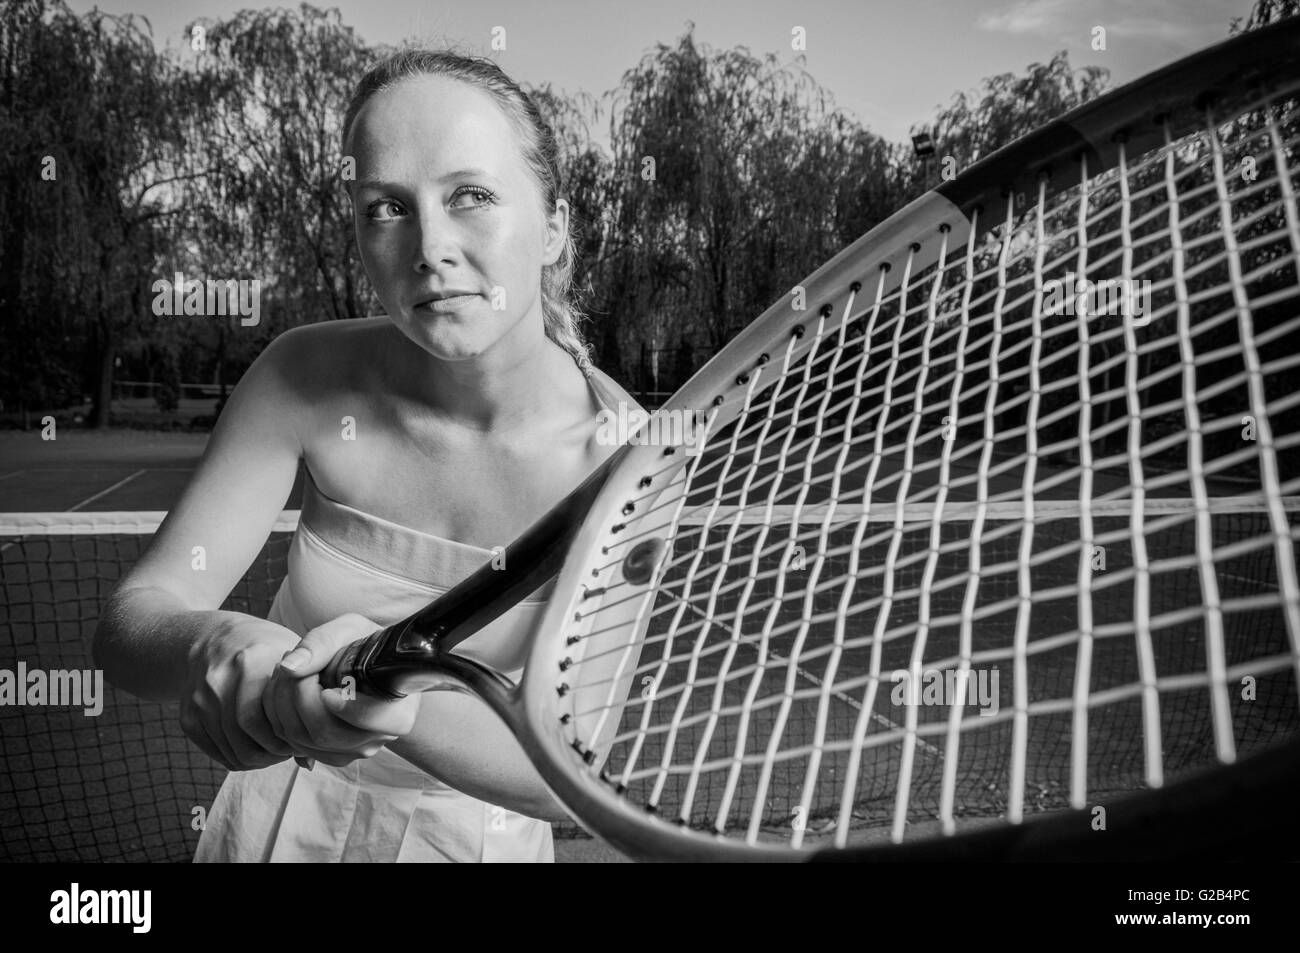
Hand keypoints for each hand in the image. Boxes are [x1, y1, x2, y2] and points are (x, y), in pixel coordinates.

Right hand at [181, 615, 300, 770]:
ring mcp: (200, 698)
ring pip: (230, 748)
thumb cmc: (267, 650)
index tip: (301, 740)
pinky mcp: (188, 713)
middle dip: (271, 753)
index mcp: (250, 661)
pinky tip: (253, 748)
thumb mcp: (292, 658)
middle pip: (245, 736)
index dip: (286, 737)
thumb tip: (309, 761)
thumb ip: (305, 697)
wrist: (216, 639)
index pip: (265, 717)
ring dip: (255, 759)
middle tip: (287, 752)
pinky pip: (214, 750)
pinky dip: (235, 757)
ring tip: (273, 752)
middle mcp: (220, 679)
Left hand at [262, 613, 420, 767]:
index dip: (345, 708)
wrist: (366, 663)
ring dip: (281, 702)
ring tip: (285, 669)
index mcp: (397, 712)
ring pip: (302, 740)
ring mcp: (351, 751)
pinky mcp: (328, 755)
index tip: (326, 690)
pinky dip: (278, 715)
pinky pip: (292, 744)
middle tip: (291, 661)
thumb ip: (322, 643)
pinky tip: (285, 688)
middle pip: (325, 732)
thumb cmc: (365, 645)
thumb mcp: (350, 630)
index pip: (371, 720)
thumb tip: (289, 667)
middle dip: (297, 695)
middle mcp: (376, 739)